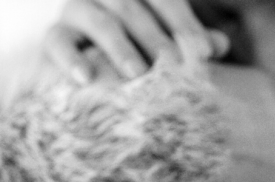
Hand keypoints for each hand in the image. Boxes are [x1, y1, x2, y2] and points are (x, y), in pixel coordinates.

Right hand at [44, 0, 229, 83]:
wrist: (89, 80)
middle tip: (174, 67)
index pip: (164, 0)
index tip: (204, 54)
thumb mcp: (165, 53)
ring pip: (97, 20)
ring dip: (119, 47)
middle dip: (155, 38)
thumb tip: (220, 44)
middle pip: (131, 8)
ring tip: (137, 74)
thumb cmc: (139, 63)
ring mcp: (77, 11)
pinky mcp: (54, 36)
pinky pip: (57, 42)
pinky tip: (85, 79)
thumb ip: (189, 45)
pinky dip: (71, 59)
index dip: (185, 25)